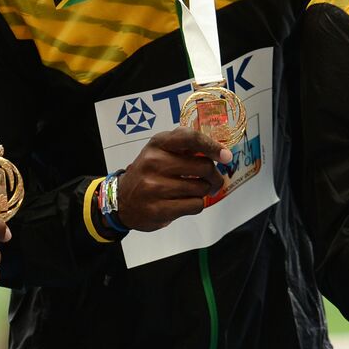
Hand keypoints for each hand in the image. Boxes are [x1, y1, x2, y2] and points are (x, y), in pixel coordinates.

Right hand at [116, 127, 232, 230]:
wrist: (122, 201)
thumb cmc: (150, 172)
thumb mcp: (160, 150)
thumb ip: (186, 145)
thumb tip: (220, 152)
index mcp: (158, 143)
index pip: (190, 138)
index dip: (213, 146)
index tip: (226, 156)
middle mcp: (154, 162)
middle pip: (204, 167)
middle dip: (214, 176)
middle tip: (213, 180)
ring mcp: (154, 187)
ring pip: (202, 188)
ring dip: (205, 191)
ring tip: (193, 191)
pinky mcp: (158, 209)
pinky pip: (195, 205)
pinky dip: (197, 204)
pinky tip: (185, 202)